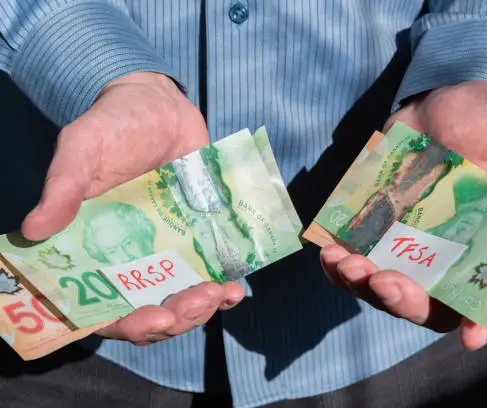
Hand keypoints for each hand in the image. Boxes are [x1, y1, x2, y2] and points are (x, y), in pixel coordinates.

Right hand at [22, 72, 244, 343]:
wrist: (158, 105)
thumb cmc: (112, 127)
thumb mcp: (83, 150)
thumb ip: (64, 188)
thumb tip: (33, 229)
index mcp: (98, 251)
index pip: (111, 306)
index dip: (132, 323)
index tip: (157, 320)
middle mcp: (136, 258)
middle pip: (157, 308)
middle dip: (180, 315)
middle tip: (198, 301)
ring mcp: (172, 249)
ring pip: (187, 296)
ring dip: (205, 305)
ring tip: (221, 293)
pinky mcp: (201, 235)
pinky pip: (215, 270)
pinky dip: (227, 285)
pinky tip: (237, 288)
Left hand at [321, 80, 486, 349]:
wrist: (438, 98)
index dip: (483, 320)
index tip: (473, 336)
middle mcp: (446, 256)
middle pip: (426, 302)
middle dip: (403, 301)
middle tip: (385, 282)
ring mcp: (406, 246)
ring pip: (383, 287)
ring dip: (362, 285)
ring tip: (346, 263)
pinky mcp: (374, 229)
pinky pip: (353, 259)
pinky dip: (338, 264)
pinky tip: (329, 251)